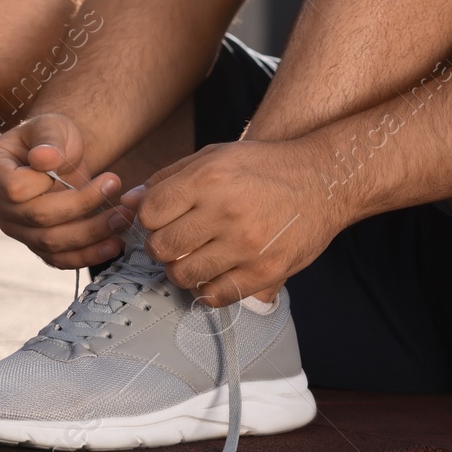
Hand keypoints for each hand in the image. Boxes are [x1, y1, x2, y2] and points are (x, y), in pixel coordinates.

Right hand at [0, 113, 134, 268]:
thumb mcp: (52, 126)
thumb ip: (48, 140)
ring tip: (123, 217)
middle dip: (82, 206)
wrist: (60, 154)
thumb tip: (44, 159)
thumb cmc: (52, 136)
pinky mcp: (34, 243)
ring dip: (91, 233)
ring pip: (50, 242)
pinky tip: (113, 244)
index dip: (47, 183)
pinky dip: (87, 255)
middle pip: (36, 217)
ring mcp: (13, 227)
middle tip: (115, 188)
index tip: (76, 167)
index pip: (15, 189)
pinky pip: (58, 258)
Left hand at [134, 138, 350, 306]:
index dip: (148, 220)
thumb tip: (127, 203)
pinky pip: (215, 296)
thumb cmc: (264, 167)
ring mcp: (246, 245)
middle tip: (174, 243)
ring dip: (180, 271)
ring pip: (183, 276)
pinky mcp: (265, 272)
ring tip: (193, 258)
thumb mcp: (214, 156)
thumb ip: (168, 178)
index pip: (149, 214)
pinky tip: (213, 274)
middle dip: (160, 248)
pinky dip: (206, 289)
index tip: (161, 220)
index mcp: (208, 179)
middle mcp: (225, 212)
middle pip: (161, 248)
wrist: (325, 181)